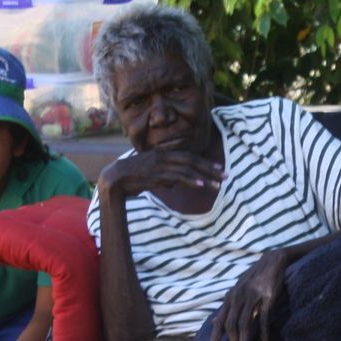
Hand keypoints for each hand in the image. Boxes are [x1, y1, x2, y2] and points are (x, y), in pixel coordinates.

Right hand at [98, 149, 224, 199]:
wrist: (114, 179)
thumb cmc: (131, 178)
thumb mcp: (151, 174)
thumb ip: (164, 176)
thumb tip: (174, 183)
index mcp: (163, 154)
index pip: (189, 157)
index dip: (205, 162)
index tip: (219, 169)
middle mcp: (163, 156)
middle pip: (192, 160)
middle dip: (211, 168)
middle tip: (226, 175)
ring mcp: (160, 164)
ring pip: (188, 169)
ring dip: (205, 177)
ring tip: (219, 185)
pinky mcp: (157, 174)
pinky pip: (178, 177)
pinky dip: (191, 181)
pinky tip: (202, 186)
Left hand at [210, 249, 288, 340]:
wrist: (271, 262)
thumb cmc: (253, 278)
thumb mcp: (236, 291)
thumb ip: (225, 308)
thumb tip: (212, 322)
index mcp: (229, 298)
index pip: (219, 321)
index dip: (215, 338)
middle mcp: (237, 298)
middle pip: (230, 326)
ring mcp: (251, 298)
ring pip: (244, 324)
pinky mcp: (266, 299)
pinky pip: (262, 320)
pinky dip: (263, 335)